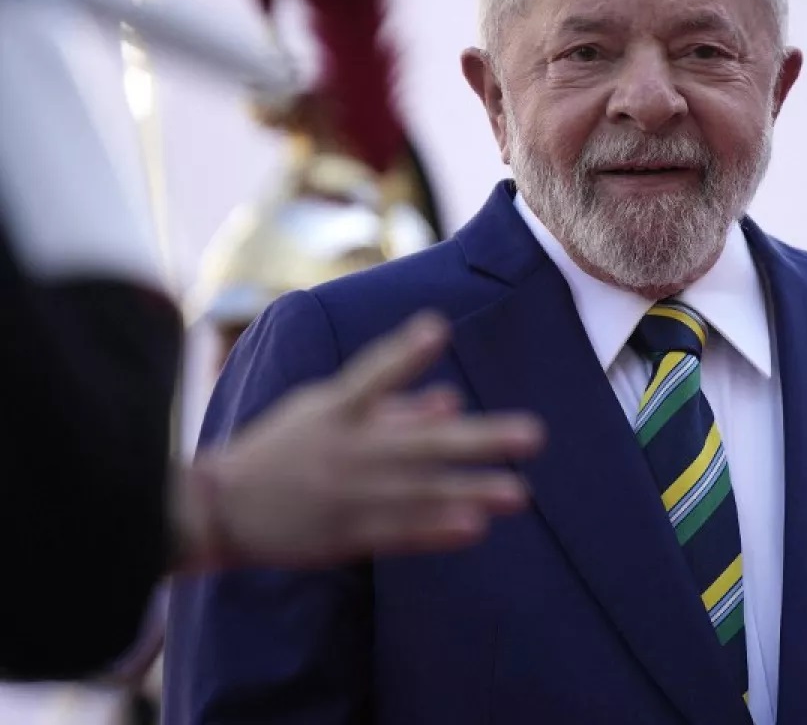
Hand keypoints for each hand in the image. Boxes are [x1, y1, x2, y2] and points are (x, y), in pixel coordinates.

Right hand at [173, 310, 543, 571]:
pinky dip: (436, 530)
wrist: (218, 512)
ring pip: (420, 492)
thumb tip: (451, 400)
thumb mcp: (323, 413)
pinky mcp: (343, 535)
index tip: (437, 327)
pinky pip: (398, 533)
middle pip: (419, 443)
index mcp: (334, 410)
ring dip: (471, 491)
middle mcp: (344, 450)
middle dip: (480, 439)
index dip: (403, 351)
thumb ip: (390, 406)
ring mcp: (346, 495)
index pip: (371, 374)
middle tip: (533, 434)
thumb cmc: (280, 449)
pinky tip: (474, 528)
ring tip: (519, 493)